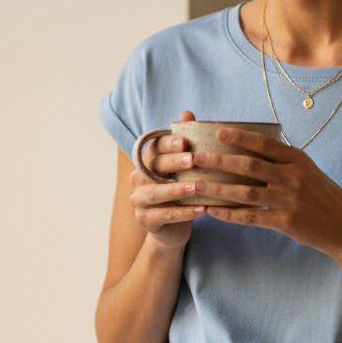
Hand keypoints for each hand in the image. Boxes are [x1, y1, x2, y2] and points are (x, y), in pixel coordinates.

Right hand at [129, 110, 206, 248]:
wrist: (173, 229)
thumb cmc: (181, 192)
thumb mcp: (185, 168)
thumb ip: (184, 143)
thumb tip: (187, 113)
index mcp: (147, 162)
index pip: (153, 148)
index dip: (167, 143)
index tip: (185, 141)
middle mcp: (138, 178)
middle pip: (153, 168)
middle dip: (174, 163)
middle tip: (194, 160)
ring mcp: (138, 200)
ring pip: (156, 193)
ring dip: (177, 189)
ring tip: (198, 187)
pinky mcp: (145, 220)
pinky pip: (164, 215)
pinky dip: (184, 213)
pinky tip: (203, 209)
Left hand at [191, 126, 341, 257]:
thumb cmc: (322, 194)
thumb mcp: (308, 170)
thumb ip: (283, 159)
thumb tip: (252, 144)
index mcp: (298, 160)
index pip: (264, 144)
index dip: (239, 137)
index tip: (217, 132)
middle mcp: (293, 177)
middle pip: (249, 166)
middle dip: (219, 160)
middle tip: (196, 157)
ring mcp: (288, 200)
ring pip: (245, 192)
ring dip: (218, 188)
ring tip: (196, 184)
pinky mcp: (285, 222)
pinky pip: (251, 217)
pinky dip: (229, 214)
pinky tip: (211, 211)